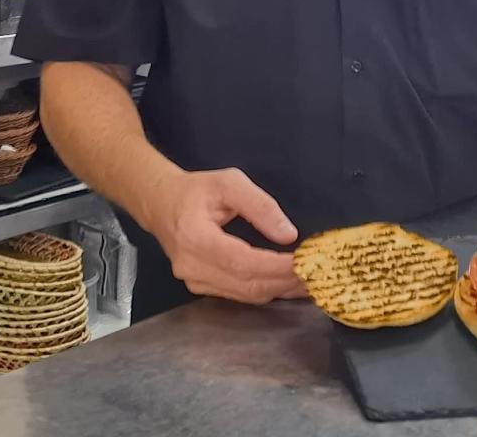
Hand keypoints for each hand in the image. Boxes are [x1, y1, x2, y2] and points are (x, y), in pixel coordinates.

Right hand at [141, 167, 305, 303]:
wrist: (160, 203)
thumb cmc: (196, 190)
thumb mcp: (229, 182)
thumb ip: (260, 205)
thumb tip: (288, 234)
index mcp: (195, 238)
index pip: (242, 262)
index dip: (276, 266)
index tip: (305, 262)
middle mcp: (191, 267)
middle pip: (246, 285)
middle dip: (284, 282)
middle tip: (316, 274)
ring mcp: (194, 281)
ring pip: (244, 294)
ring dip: (279, 290)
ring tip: (308, 280)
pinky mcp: (200, 287)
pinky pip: (238, 294)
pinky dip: (265, 290)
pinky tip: (286, 283)